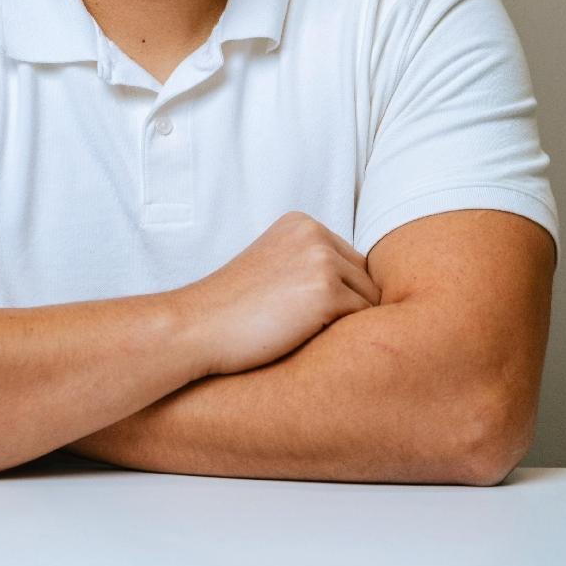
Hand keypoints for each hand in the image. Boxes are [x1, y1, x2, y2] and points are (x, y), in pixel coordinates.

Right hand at [173, 210, 381, 377]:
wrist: (197, 327)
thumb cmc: (233, 309)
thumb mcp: (273, 266)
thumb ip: (310, 263)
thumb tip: (365, 289)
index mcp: (301, 223)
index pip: (350, 260)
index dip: (338, 292)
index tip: (306, 312)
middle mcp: (314, 234)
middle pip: (364, 277)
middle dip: (347, 307)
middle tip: (310, 329)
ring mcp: (320, 261)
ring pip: (368, 300)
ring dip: (347, 323)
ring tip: (307, 336)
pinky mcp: (325, 292)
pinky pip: (362, 320)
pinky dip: (343, 338)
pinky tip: (308, 343)